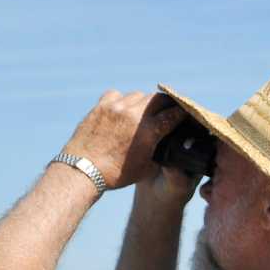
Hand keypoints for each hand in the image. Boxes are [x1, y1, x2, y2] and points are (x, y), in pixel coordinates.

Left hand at [57, 91, 187, 191]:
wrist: (83, 170)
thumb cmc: (116, 174)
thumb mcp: (146, 168)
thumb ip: (159, 154)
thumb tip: (167, 147)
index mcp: (148, 131)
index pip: (173, 114)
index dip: (182, 113)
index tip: (186, 112)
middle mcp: (133, 115)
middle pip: (157, 99)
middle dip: (166, 103)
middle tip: (168, 108)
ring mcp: (115, 108)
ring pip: (138, 95)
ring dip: (144, 102)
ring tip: (144, 110)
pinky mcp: (100, 106)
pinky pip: (116, 95)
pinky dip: (122, 100)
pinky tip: (122, 109)